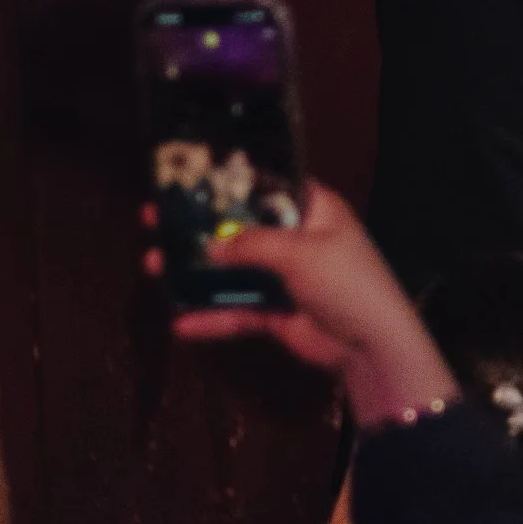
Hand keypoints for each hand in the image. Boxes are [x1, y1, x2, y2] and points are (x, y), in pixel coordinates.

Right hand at [145, 184, 453, 420]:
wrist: (370, 346)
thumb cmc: (345, 283)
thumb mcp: (300, 253)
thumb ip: (251, 245)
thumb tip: (210, 245)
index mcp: (315, 212)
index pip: (271, 187)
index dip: (233, 182)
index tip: (190, 177)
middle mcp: (299, 240)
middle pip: (241, 229)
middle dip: (200, 228)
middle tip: (155, 220)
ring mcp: (286, 278)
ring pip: (234, 271)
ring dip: (197, 272)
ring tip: (152, 265)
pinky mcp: (278, 313)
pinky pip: (239, 311)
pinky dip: (213, 317)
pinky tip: (181, 323)